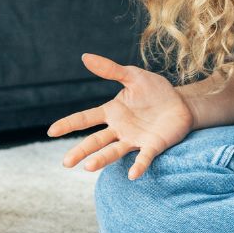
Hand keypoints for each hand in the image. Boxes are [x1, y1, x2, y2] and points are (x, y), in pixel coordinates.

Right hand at [48, 53, 192, 176]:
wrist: (182, 103)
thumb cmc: (156, 90)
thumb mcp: (132, 75)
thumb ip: (110, 70)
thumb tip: (85, 57)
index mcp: (112, 112)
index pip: (85, 119)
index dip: (68, 124)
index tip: (51, 131)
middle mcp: (120, 129)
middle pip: (95, 141)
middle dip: (81, 151)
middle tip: (66, 163)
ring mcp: (135, 139)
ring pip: (114, 151)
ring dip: (101, 159)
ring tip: (88, 167)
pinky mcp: (153, 146)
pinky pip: (144, 157)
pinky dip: (138, 166)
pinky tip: (132, 175)